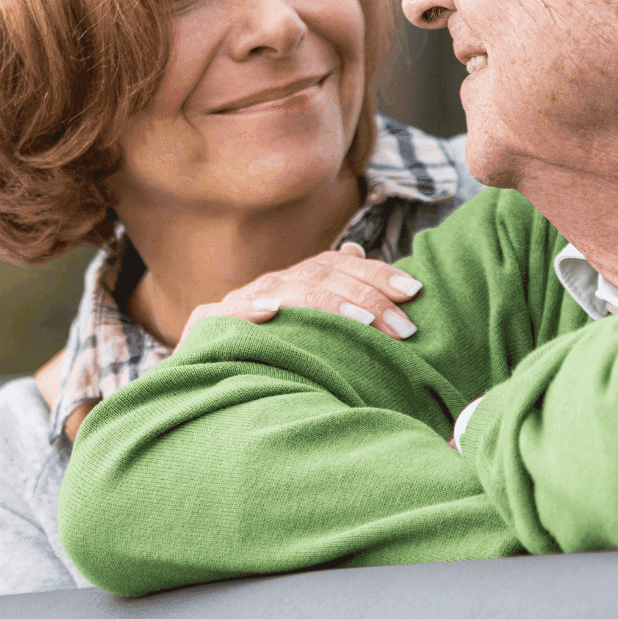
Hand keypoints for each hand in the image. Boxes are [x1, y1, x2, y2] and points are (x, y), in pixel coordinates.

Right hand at [176, 242, 421, 349]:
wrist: (202, 369)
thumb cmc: (263, 344)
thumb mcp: (298, 317)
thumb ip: (327, 285)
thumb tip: (355, 250)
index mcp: (295, 281)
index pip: (340, 266)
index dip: (376, 275)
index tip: (415, 291)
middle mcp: (271, 285)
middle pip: (322, 278)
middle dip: (367, 298)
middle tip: (404, 328)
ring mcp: (240, 303)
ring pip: (288, 293)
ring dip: (326, 304)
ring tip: (362, 322)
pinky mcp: (210, 324)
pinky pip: (229, 315)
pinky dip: (249, 311)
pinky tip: (272, 311)